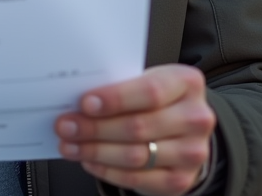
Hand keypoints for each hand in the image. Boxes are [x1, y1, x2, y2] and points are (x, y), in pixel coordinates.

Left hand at [55, 64, 214, 195]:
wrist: (183, 128)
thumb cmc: (154, 99)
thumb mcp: (143, 80)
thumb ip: (118, 86)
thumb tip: (76, 100)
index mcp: (186, 83)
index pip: (150, 91)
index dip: (115, 99)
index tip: (85, 103)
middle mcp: (196, 118)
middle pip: (139, 126)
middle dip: (95, 128)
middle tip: (66, 126)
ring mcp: (192, 152)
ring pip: (136, 155)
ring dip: (95, 151)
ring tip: (70, 144)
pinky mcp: (180, 180)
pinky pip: (137, 178)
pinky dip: (107, 170)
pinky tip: (89, 161)